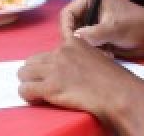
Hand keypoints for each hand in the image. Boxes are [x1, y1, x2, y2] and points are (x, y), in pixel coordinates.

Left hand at [18, 37, 143, 133]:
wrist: (119, 94)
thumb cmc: (114, 81)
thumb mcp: (96, 58)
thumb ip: (79, 58)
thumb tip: (69, 70)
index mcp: (73, 43)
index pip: (47, 52)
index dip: (48, 66)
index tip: (52, 76)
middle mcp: (61, 52)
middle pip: (32, 61)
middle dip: (34, 74)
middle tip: (42, 85)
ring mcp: (54, 69)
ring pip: (24, 73)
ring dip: (29, 83)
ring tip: (38, 93)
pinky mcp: (50, 86)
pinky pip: (25, 89)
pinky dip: (28, 95)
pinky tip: (36, 99)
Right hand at [60, 0, 143, 58]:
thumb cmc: (136, 26)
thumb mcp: (112, 29)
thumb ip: (91, 34)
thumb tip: (73, 40)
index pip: (67, 14)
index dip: (67, 30)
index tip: (71, 47)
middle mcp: (89, 6)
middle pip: (70, 26)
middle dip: (77, 41)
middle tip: (86, 53)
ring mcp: (93, 20)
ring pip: (78, 37)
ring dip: (86, 47)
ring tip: (100, 53)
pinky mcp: (98, 32)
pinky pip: (87, 43)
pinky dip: (92, 50)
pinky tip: (105, 54)